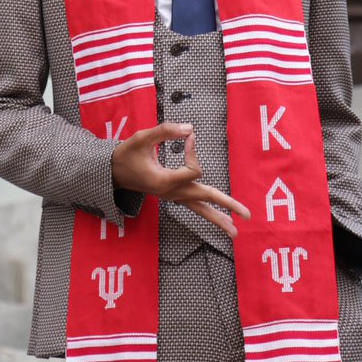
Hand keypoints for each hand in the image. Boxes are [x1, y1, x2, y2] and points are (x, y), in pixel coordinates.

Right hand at [111, 122, 250, 237]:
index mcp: (164, 181)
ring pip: (200, 208)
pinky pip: (194, 206)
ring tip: (236, 232)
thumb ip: (165, 131)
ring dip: (218, 218)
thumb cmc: (126, 154)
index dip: (193, 151)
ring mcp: (172, 197)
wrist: (113, 173)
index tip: (187, 136)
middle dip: (227, 206)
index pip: (192, 170)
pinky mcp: (173, 196)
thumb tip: (190, 129)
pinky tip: (220, 221)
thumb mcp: (141, 138)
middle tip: (248, 216)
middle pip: (204, 199)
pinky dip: (208, 212)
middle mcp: (171, 193)